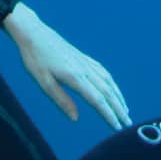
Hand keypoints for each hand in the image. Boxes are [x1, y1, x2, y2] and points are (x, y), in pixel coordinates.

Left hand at [3, 3, 130, 129]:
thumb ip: (61, 100)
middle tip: (128, 123)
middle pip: (107, 91)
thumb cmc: (35, 58)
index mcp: (75, 76)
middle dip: (119, 108)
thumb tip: (75, 118)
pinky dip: (111, 82)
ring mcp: (84, 61)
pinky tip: (113, 88)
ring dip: (118, 96)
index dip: (109, 115)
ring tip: (125, 109)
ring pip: (107, 80)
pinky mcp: (82, 57)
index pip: (97, 100)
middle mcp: (84, 68)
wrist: (33, 32)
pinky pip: (102, 71)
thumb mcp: (43, 82)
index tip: (117, 127)